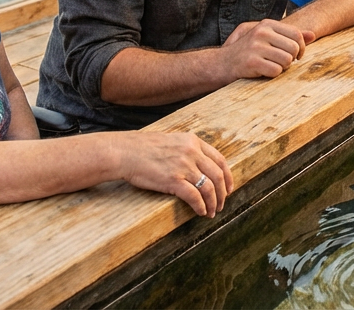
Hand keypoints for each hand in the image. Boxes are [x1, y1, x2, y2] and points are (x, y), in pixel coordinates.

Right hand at [116, 131, 232, 217]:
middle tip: (221, 204)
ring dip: (213, 203)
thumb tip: (199, 166)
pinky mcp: (173, 180)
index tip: (228, 188)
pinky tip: (200, 212)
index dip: (228, 176)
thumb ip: (187, 150)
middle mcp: (191, 152)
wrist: (124, 152)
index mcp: (192, 141)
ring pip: (209, 188)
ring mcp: (183, 166)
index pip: (220, 160)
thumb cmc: (143, 148)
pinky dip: (201, 206)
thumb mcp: (171, 141)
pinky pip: (194, 197)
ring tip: (211, 212)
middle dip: (222, 193)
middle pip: (218, 176)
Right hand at [220, 19, 313, 79]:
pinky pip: (276, 71)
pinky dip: (272, 75)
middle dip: (291, 59)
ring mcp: (255, 47)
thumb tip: (313, 35)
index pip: (297, 34)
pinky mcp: (252, 62)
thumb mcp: (268, 38)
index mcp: (266, 24)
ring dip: (282, 68)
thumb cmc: (249, 51)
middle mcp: (261, 32)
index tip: (295, 55)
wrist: (222, 64)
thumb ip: (289, 35)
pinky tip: (263, 72)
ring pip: (286, 61)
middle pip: (294, 48)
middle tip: (282, 63)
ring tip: (271, 66)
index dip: (301, 48)